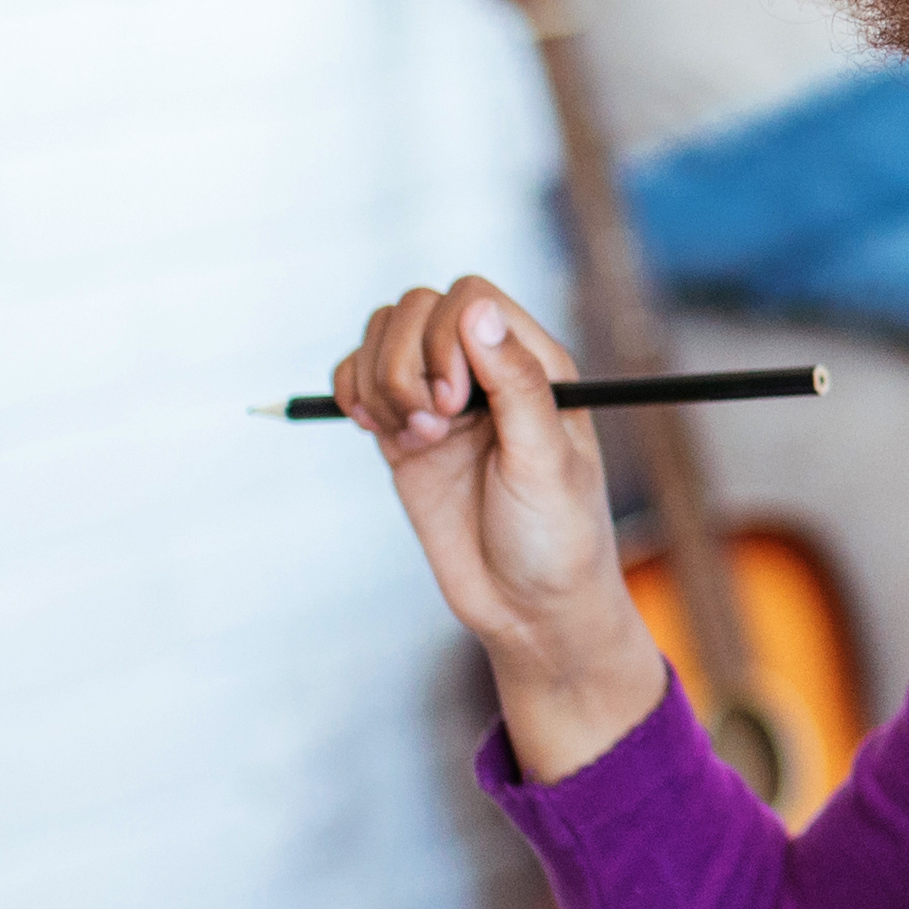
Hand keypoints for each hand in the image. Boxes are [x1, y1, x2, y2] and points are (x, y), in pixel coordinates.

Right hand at [327, 277, 663, 776]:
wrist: (527, 609)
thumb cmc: (557, 538)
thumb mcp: (545, 462)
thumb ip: (516, 383)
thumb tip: (477, 311)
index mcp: (534, 365)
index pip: (470, 298)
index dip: (446, 336)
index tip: (456, 402)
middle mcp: (485, 372)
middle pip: (417, 309)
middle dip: (407, 363)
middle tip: (437, 428)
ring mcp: (440, 399)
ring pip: (382, 337)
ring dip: (380, 382)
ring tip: (417, 439)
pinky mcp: (404, 432)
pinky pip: (357, 378)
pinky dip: (351, 393)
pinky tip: (381, 432)